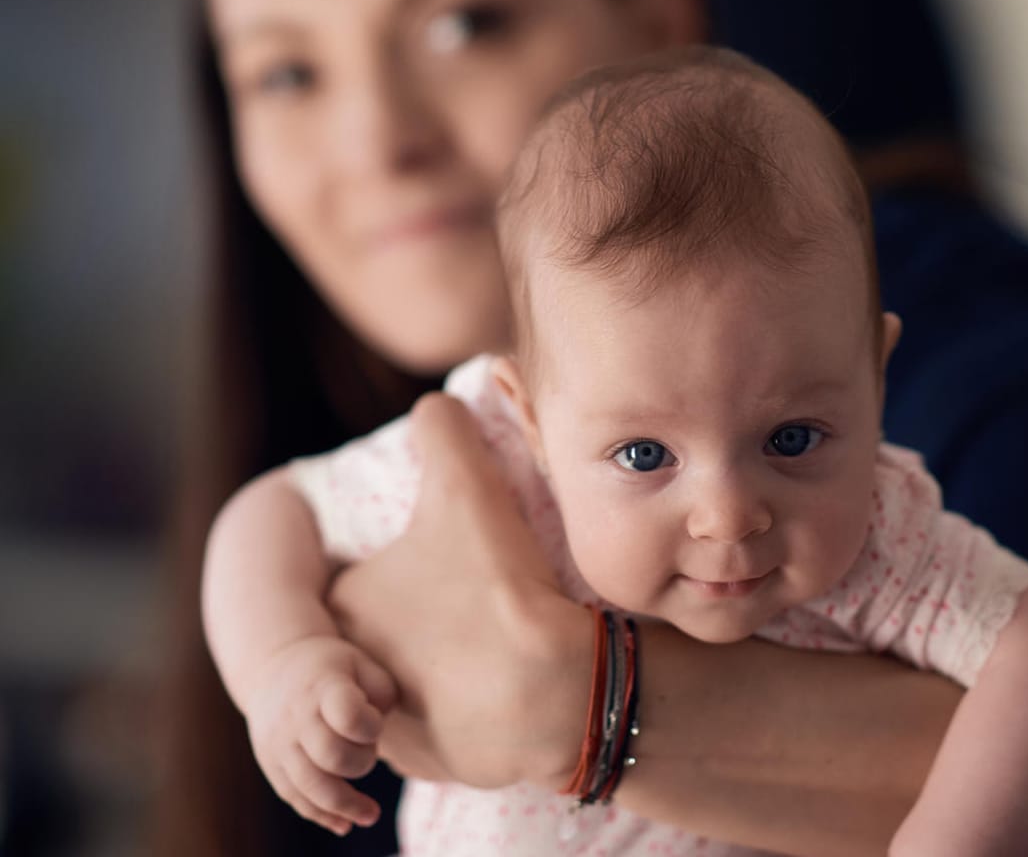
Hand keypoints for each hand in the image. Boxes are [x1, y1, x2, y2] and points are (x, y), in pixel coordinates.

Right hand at [243, 633, 395, 835]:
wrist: (274, 666)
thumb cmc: (332, 667)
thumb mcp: (362, 663)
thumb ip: (381, 692)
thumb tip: (377, 730)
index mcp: (323, 686)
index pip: (347, 715)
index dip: (371, 726)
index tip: (376, 723)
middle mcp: (296, 717)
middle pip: (331, 757)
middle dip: (361, 762)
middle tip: (370, 751)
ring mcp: (279, 744)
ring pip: (311, 787)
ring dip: (346, 805)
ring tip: (372, 815)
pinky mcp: (271, 765)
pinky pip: (295, 798)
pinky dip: (321, 815)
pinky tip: (344, 824)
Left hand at [327, 393, 592, 790]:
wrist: (547, 695)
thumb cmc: (496, 590)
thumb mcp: (468, 488)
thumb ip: (443, 431)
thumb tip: (435, 404)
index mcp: (342, 609)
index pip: (363, 575)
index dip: (413, 560)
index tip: (456, 561)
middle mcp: (348, 675)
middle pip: (386, 627)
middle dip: (426, 614)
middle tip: (482, 597)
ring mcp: (387, 726)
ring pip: (414, 676)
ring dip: (445, 661)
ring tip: (499, 637)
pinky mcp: (432, 761)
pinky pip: (447, 720)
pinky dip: (474, 703)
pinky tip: (508, 680)